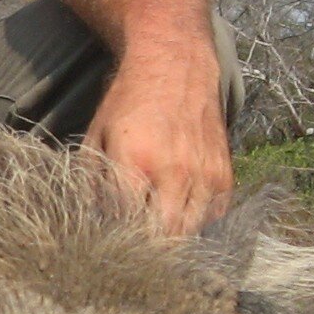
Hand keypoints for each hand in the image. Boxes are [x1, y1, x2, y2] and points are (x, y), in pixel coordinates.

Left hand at [85, 43, 233, 233]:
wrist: (175, 67)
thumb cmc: (129, 102)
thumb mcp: (97, 134)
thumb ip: (91, 178)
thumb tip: (90, 217)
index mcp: (136, 161)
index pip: (128, 223)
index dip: (119, 238)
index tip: (111, 241)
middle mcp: (174, 171)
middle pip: (164, 236)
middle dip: (148, 247)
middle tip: (135, 246)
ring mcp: (204, 174)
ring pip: (191, 232)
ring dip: (173, 238)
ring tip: (157, 232)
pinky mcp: (224, 173)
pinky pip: (214, 216)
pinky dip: (198, 223)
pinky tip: (181, 214)